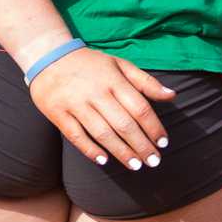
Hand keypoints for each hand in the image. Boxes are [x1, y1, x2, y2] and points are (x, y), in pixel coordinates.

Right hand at [24, 45, 175, 170]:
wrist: (48, 56)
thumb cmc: (90, 64)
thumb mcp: (119, 64)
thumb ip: (145, 81)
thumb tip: (172, 95)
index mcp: (113, 79)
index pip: (139, 107)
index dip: (153, 127)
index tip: (163, 143)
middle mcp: (96, 92)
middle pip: (123, 124)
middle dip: (141, 145)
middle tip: (154, 161)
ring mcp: (76, 103)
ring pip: (102, 132)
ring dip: (121, 152)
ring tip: (135, 165)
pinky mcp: (58, 113)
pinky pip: (76, 135)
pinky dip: (90, 149)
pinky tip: (104, 161)